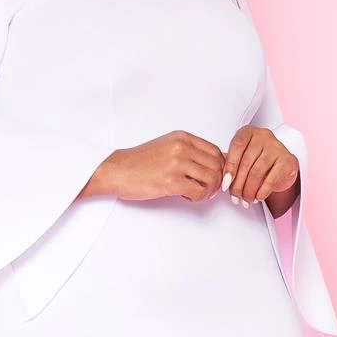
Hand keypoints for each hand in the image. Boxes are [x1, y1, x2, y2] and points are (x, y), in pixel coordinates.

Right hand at [86, 130, 226, 202]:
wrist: (116, 170)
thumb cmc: (139, 162)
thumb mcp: (167, 146)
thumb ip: (188, 151)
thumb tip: (212, 163)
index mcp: (182, 137)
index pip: (216, 151)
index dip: (219, 167)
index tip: (212, 177)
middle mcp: (182, 148)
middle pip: (217, 165)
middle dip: (216, 181)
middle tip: (205, 189)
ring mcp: (177, 164)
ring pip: (212, 179)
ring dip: (208, 191)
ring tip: (195, 193)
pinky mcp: (171, 181)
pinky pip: (199, 192)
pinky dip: (198, 198)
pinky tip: (186, 197)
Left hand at [222, 125, 298, 205]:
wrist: (282, 168)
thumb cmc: (257, 161)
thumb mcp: (242, 159)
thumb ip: (231, 165)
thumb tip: (223, 182)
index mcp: (249, 132)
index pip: (237, 145)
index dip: (230, 166)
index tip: (225, 183)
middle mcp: (264, 136)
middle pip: (246, 162)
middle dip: (238, 184)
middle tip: (235, 197)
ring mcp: (277, 147)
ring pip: (257, 172)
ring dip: (249, 190)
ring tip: (246, 200)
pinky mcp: (288, 160)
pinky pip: (271, 179)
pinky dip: (262, 191)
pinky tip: (258, 197)